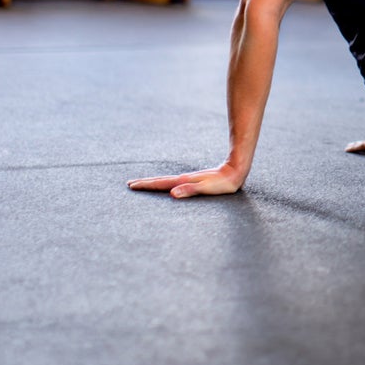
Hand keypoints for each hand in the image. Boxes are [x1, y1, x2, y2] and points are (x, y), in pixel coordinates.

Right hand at [128, 162, 246, 197]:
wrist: (235, 171)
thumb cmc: (223, 183)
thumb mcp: (207, 188)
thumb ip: (190, 190)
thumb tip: (171, 194)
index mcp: (184, 181)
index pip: (161, 184)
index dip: (146, 185)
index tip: (132, 185)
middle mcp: (183, 179)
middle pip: (160, 181)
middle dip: (145, 183)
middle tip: (130, 184)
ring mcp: (188, 179)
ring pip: (166, 181)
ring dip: (153, 183)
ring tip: (143, 184)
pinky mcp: (194, 180)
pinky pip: (174, 182)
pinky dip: (164, 184)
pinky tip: (166, 187)